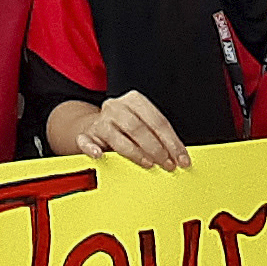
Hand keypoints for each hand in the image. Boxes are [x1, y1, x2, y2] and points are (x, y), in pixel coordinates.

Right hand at [73, 91, 190, 169]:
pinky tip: (100, 155)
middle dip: (157, 149)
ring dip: (136, 153)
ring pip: (118, 137)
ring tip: (149, 164)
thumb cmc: (124, 128)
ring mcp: (100, 121)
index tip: (181, 158)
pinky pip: (87, 141)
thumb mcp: (142, 125)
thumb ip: (157, 136)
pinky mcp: (85, 135)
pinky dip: (92, 149)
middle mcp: (116, 107)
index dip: (172, 141)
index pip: (158, 120)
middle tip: (167, 164)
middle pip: (139, 128)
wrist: (93, 127)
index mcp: (134, 101)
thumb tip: (178, 156)